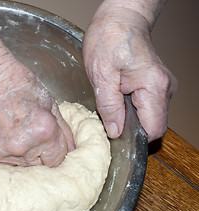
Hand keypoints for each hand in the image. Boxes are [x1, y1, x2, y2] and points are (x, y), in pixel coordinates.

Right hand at [0, 61, 74, 166]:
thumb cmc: (16, 83)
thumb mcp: (48, 101)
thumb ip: (62, 129)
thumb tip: (72, 149)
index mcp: (43, 132)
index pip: (57, 160)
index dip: (55, 151)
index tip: (50, 145)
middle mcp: (22, 147)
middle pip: (38, 166)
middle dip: (38, 155)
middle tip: (29, 135)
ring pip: (18, 167)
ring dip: (19, 156)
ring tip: (12, 134)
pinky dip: (1, 154)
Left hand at [83, 7, 177, 141]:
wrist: (121, 18)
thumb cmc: (111, 38)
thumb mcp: (102, 74)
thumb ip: (109, 106)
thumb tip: (115, 131)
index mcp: (154, 86)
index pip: (153, 129)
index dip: (133, 137)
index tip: (114, 134)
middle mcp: (164, 89)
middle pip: (152, 125)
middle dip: (130, 128)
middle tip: (108, 116)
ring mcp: (161, 87)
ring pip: (147, 117)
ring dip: (129, 117)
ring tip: (111, 102)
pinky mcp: (154, 85)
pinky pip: (145, 107)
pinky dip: (130, 109)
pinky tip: (117, 97)